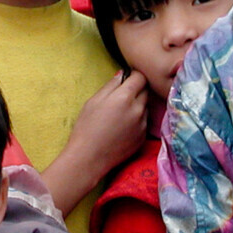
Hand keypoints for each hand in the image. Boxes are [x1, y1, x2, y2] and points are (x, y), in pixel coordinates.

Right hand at [43, 71, 148, 213]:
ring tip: (120, 115)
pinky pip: (144, 122)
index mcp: (125, 97)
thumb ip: (110, 85)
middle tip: (121, 98)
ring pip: (145, 107)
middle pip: (145, 91)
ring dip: (137, 106)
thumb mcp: (93, 101)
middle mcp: (138, 109)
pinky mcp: (143, 137)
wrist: (89, 157)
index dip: (133, 76)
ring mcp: (143, 124)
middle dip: (136, 90)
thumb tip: (123, 75)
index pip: (141, 77)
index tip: (126, 80)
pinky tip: (123, 127)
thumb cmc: (86, 127)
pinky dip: (137, 120)